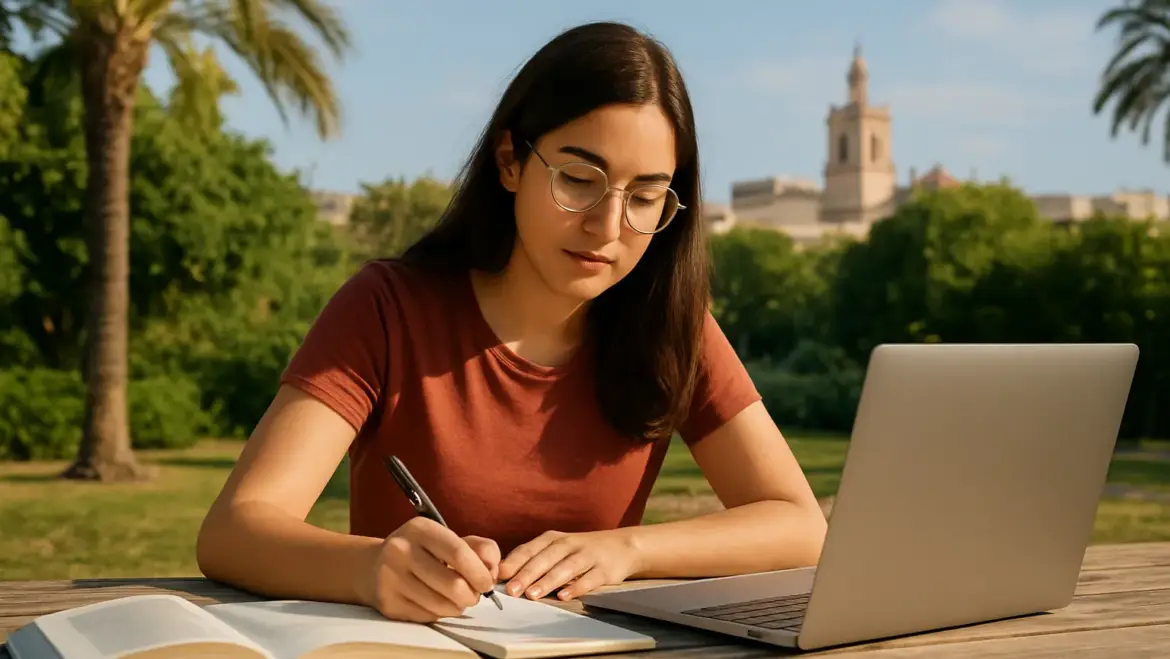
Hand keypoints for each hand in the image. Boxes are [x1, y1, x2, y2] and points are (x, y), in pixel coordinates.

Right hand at [359, 517, 499, 621]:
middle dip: (472, 595)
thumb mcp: (448, 538)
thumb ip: (479, 547)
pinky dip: (440, 613)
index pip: (458, 552)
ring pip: (441, 605)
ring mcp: (391, 578)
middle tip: (474, 594)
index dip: (479, 572)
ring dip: (458, 607)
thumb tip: (494, 569)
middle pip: (453, 584)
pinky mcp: (388, 603)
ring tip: (457, 599)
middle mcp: (401, 551)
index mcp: (420, 529)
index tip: (488, 582)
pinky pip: (427, 616)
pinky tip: (437, 602)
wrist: (373, 566)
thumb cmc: (422, 551)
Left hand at [497, 529, 640, 601]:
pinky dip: (576, 587)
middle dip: (527, 574)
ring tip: (533, 594)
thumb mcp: (557, 548)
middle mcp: (569, 544)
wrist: (622, 546)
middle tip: (512, 590)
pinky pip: (589, 579)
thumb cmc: (580, 550)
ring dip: (548, 581)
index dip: (514, 562)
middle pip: (545, 558)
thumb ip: (534, 559)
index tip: (499, 576)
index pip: (530, 549)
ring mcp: (588, 555)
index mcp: (553, 538)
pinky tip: (564, 597)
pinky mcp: (604, 569)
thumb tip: (504, 576)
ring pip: (566, 567)